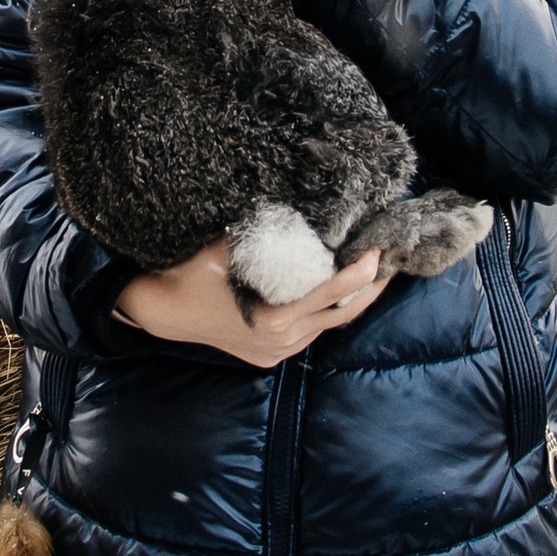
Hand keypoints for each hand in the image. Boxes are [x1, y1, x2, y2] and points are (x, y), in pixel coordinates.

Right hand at [116, 237, 388, 364]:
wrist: (164, 312)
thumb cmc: (192, 272)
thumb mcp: (225, 246)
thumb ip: (262, 230)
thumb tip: (298, 199)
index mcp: (273, 317)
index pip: (330, 294)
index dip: (358, 274)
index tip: (378, 251)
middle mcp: (281, 340)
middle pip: (341, 314)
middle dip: (370, 288)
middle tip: (392, 260)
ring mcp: (278, 352)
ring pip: (328, 326)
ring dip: (351, 300)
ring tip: (374, 273)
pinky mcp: (273, 355)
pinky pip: (309, 333)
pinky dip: (325, 312)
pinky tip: (337, 291)